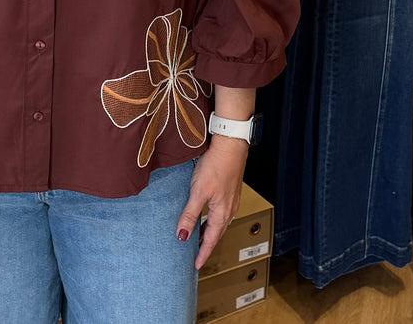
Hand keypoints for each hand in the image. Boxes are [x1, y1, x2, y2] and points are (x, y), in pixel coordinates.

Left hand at [176, 136, 247, 269]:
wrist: (230, 146)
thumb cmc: (215, 166)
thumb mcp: (198, 192)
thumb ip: (190, 214)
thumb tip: (182, 236)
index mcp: (222, 214)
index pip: (211, 240)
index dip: (202, 253)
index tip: (195, 266)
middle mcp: (229, 210)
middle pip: (216, 233)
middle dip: (206, 244)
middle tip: (195, 254)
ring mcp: (231, 200)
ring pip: (219, 222)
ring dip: (209, 231)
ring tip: (198, 236)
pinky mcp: (230, 190)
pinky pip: (221, 212)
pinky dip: (212, 219)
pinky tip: (206, 213)